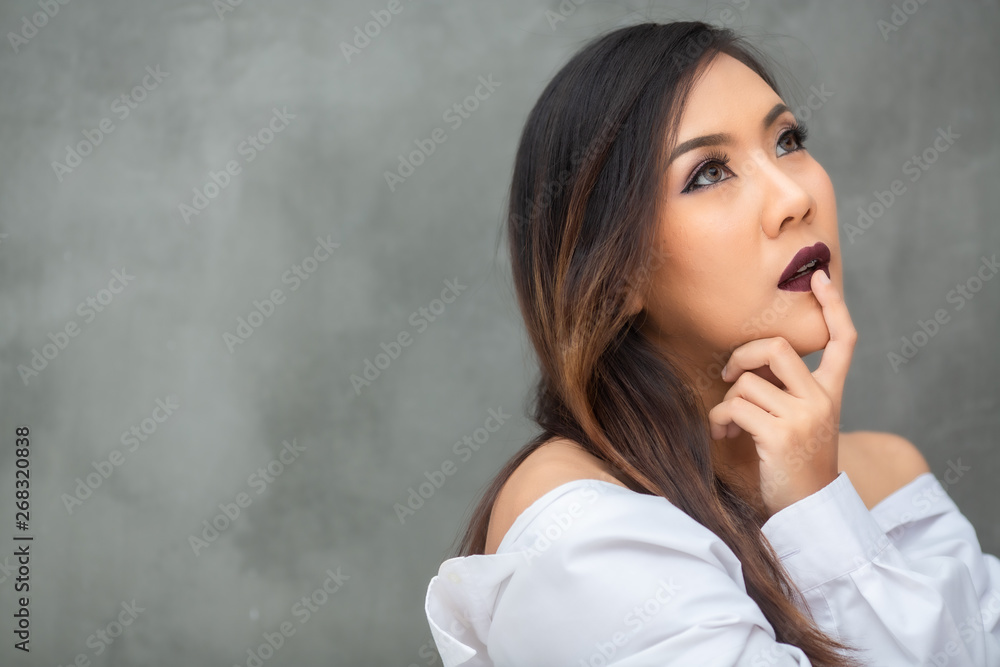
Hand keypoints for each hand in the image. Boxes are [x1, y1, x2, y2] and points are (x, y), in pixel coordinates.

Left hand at [707, 269, 857, 515]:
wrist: (808, 510)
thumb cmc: (795, 464)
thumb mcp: (802, 422)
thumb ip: (788, 390)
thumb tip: (749, 363)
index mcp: (832, 393)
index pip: (843, 340)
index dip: (833, 306)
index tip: (818, 277)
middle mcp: (822, 400)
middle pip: (777, 347)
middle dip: (742, 355)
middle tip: (729, 374)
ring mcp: (803, 417)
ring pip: (746, 382)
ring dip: (726, 400)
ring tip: (727, 421)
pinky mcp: (779, 435)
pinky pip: (734, 407)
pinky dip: (720, 418)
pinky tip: (723, 432)